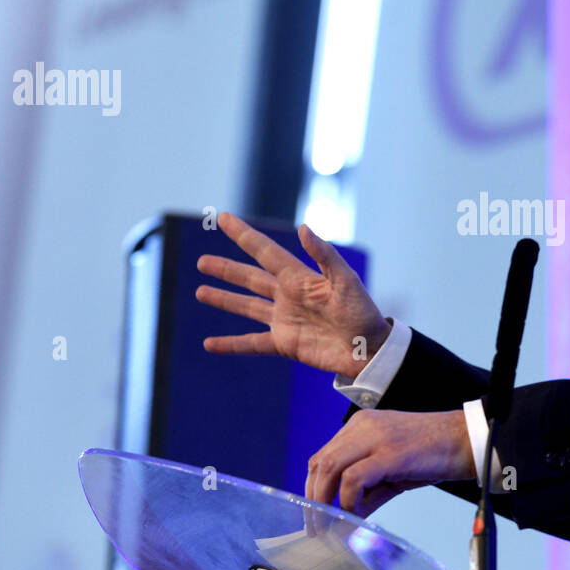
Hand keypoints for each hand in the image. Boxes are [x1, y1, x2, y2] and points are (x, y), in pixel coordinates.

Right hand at [195, 212, 390, 378]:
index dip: (244, 235)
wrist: (369, 350)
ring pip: (247, 307)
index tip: (225, 219)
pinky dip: (231, 344)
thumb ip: (324, 255)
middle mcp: (288, 296)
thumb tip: (303, 228)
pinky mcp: (285, 344)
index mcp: (300, 278)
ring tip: (200, 292)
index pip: (265, 252)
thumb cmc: (362, 313)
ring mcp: (284, 320)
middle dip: (227, 269)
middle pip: (250, 278)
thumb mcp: (346, 281)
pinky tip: (209, 344)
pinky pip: (252, 343)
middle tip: (202, 262)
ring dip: (224, 299)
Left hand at [305, 409, 474, 517]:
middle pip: (319, 462)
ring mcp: (375, 437)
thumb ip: (368, 491)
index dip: (313, 487)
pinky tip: (355, 513)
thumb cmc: (433, 453)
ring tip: (329, 524)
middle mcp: (363, 426)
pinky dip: (348, 500)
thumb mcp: (392, 470)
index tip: (315, 512)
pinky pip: (354, 478)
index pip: (322, 456)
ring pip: (329, 467)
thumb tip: (346, 517)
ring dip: (324, 500)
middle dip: (312, 498)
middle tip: (316, 525)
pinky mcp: (390, 453)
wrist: (466, 440)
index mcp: (360, 425)